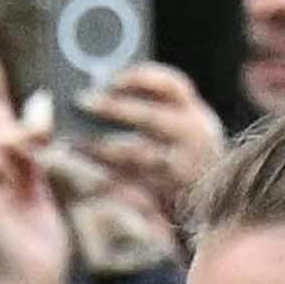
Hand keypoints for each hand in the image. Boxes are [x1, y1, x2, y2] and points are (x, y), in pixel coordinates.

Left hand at [79, 58, 227, 221]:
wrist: (210, 206)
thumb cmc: (180, 157)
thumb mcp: (179, 127)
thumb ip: (150, 108)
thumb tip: (102, 90)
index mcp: (196, 114)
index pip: (171, 86)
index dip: (141, 77)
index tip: (112, 77)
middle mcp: (195, 138)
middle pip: (150, 117)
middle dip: (114, 107)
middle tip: (82, 101)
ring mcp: (183, 169)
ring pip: (135, 153)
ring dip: (100, 145)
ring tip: (73, 138)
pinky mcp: (168, 196)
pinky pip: (130, 182)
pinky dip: (105, 174)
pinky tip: (85, 167)